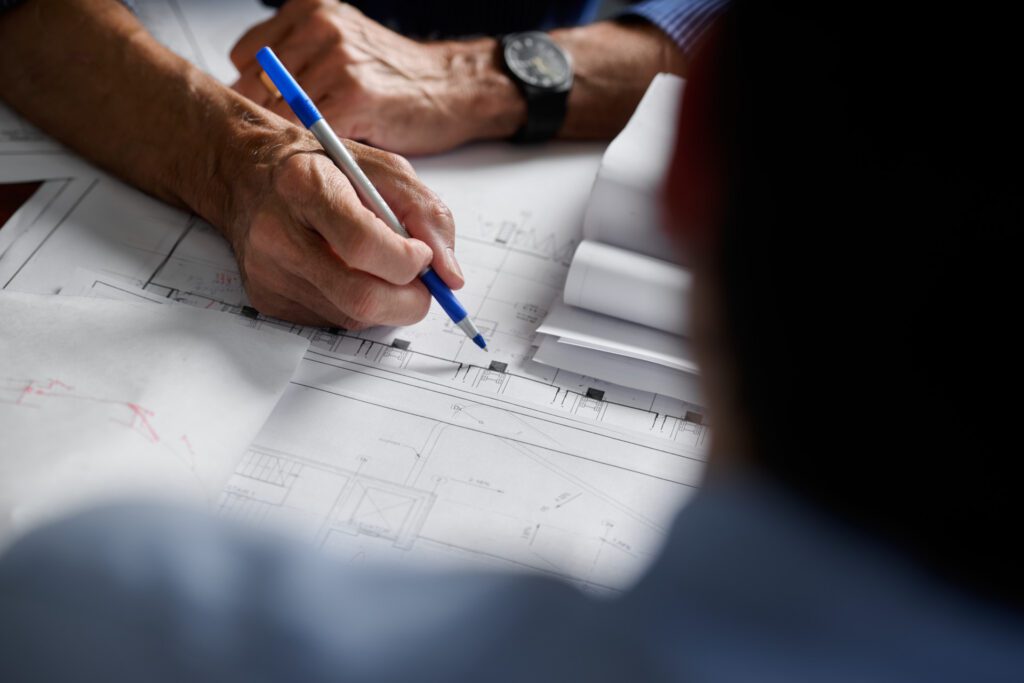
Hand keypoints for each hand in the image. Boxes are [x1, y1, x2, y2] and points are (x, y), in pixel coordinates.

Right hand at [220, 114, 463, 328]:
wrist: (247, 172)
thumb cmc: (322, 167)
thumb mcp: (382, 168)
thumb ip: (426, 213)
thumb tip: (449, 276)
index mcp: (306, 185)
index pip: (365, 246)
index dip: (408, 261)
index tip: (421, 255)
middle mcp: (278, 233)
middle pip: (360, 298)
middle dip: (409, 302)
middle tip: (422, 286)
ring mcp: (268, 272)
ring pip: (352, 316)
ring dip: (385, 301)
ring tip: (378, 266)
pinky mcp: (266, 299)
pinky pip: (332, 321)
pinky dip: (356, 305)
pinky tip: (345, 272)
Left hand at [230, 0, 523, 154]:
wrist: (452, 88)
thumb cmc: (397, 78)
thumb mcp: (341, 48)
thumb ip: (299, 61)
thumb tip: (253, 95)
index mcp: (310, 10)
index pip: (245, 57)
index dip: (252, 91)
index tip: (266, 114)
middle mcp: (320, 27)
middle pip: (257, 86)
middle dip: (267, 120)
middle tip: (282, 142)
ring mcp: (336, 59)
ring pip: (282, 112)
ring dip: (292, 139)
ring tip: (311, 149)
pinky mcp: (353, 95)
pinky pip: (312, 131)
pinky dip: (318, 150)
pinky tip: (333, 152)